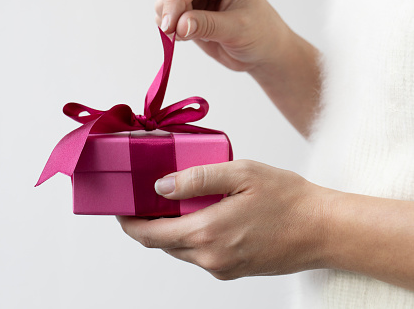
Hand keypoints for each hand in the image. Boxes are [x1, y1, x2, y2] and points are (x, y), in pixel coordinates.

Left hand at [117, 160, 330, 279]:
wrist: (324, 230)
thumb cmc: (288, 199)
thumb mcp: (241, 174)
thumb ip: (196, 179)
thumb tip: (161, 187)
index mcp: (207, 233)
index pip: (150, 235)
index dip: (129, 223)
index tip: (120, 210)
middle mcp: (210, 257)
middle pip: (162, 244)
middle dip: (147, 224)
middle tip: (142, 201)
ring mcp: (222, 267)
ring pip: (181, 249)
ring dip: (170, 229)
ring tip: (172, 203)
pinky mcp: (233, 270)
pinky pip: (201, 254)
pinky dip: (191, 236)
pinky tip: (202, 215)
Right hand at [155, 0, 291, 70]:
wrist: (262, 53)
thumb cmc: (260, 35)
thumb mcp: (237, 30)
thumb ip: (208, 26)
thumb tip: (179, 25)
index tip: (170, 25)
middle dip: (169, 9)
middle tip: (172, 33)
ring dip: (166, 18)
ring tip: (181, 36)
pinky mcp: (189, 13)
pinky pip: (167, 15)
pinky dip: (168, 27)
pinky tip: (182, 37)